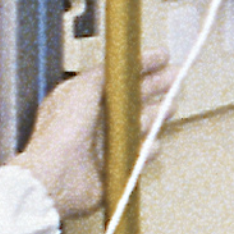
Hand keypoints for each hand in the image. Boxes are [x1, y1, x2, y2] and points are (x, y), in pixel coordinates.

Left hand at [11, 53, 172, 217]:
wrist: (57, 175)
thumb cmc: (60, 133)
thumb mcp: (80, 88)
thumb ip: (102, 73)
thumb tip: (119, 63)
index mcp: (81, 99)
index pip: (117, 79)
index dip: (141, 66)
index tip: (162, 57)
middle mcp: (93, 121)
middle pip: (132, 100)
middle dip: (156, 87)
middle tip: (176, 78)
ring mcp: (103, 144)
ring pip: (138, 126)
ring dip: (156, 116)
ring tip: (170, 107)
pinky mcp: (113, 167)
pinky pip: (138, 156)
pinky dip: (148, 150)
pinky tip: (154, 144)